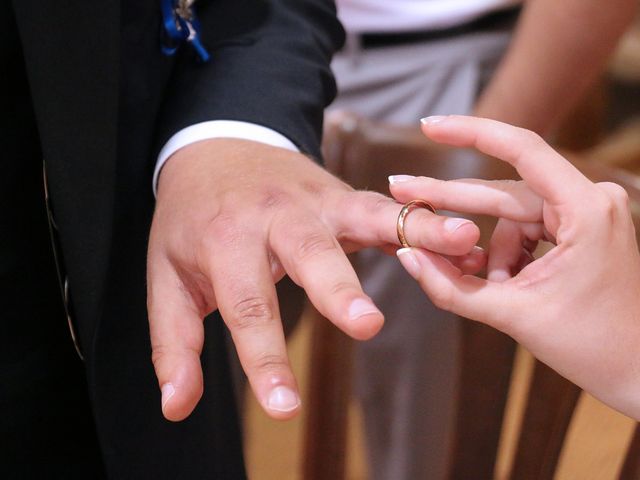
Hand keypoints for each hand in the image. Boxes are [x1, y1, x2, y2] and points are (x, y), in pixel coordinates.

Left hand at [147, 138, 483, 420]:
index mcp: (225, 239)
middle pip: (309, 252)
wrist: (218, 146)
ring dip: (414, 231)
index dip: (266, 358)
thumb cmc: (191, 220)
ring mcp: (314, 199)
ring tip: (462, 245)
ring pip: (365, 214)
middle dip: (338, 289)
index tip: (284, 408)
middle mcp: (274, 215)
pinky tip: (463, 235)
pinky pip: (387, 206)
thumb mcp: (169, 276)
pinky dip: (424, 220)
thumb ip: (174, 342)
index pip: (247, 305)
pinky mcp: (342, 194)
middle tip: (366, 326)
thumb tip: (178, 406)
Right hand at [392, 115, 639, 419]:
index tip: (430, 127)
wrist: (639, 374)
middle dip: (452, 201)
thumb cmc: (593, 347)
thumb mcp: (512, 315)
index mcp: (587, 209)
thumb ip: (452, 286)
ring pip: (510, 217)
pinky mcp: (580, 228)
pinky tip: (507, 284)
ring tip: (495, 289)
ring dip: (490, 252)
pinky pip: (525, 230)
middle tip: (403, 192)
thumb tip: (406, 255)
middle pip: (503, 191)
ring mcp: (587, 213)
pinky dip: (506, 255)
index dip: (470, 132)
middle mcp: (592, 200)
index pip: (521, 149)